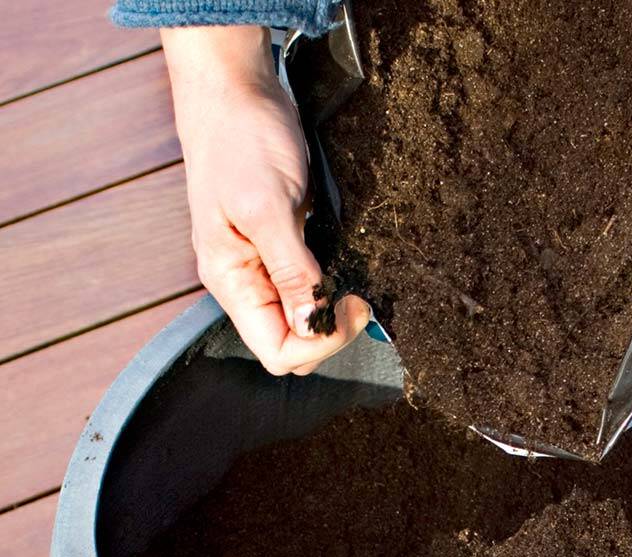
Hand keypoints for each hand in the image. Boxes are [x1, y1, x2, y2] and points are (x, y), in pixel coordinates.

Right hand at [161, 25, 369, 375]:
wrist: (237, 90)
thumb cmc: (241, 139)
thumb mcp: (265, 205)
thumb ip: (288, 268)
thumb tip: (310, 323)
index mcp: (231, 281)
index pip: (277, 350)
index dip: (320, 342)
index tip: (352, 305)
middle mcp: (247, 280)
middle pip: (293, 341)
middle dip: (332, 331)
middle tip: (361, 294)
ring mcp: (265, 262)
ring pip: (305, 315)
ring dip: (336, 309)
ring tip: (359, 281)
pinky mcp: (286, 240)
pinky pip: (311, 282)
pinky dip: (335, 283)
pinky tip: (351, 264)